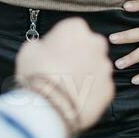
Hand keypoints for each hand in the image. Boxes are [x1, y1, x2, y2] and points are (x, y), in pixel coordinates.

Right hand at [15, 17, 114, 133]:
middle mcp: (96, 43)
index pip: (72, 29)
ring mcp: (105, 67)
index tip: (52, 52)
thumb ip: (41, 45)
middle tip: (61, 69)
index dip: (61, 41)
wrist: (51, 108)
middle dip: (78, 55)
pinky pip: (99, 87)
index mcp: (76, 28)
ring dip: (85, 73)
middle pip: (88, 46)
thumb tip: (42, 49)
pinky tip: (75, 99)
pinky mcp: (109, 88)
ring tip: (67, 87)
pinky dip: (90, 91)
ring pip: (95, 67)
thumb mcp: (29, 51)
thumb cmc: (37, 74)